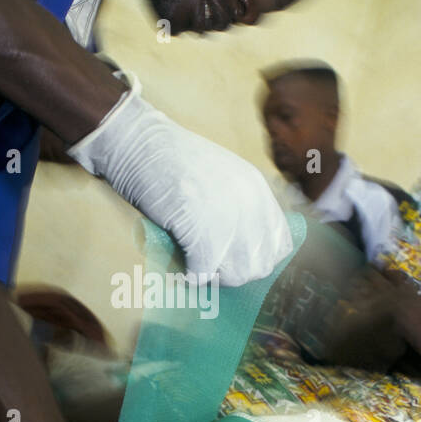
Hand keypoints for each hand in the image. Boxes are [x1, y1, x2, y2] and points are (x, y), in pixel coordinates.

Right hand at [68, 80, 292, 284]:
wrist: (139, 144)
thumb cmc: (172, 160)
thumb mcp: (222, 175)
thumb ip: (238, 205)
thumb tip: (239, 249)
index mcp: (258, 190)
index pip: (280, 244)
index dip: (259, 259)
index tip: (237, 260)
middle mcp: (250, 206)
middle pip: (259, 265)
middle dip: (235, 273)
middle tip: (211, 266)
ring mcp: (228, 220)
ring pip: (236, 275)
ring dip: (214, 277)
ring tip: (195, 266)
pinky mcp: (201, 234)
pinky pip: (204, 273)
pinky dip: (191, 276)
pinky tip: (181, 266)